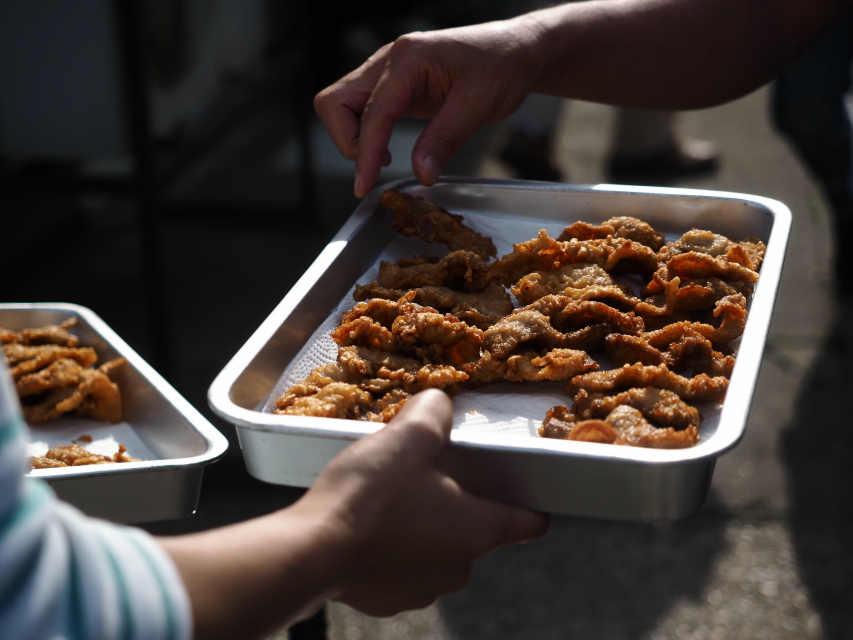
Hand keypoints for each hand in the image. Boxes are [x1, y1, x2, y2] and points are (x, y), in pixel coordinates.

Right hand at [160, 390, 546, 639]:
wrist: (309, 553)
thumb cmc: (367, 498)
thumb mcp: (407, 437)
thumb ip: (433, 413)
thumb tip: (439, 404)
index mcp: (476, 530)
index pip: (528, 523)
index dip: (530, 504)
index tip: (524, 492)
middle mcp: (457, 568)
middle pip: (474, 530)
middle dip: (455, 503)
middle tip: (426, 475)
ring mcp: (421, 589)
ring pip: (434, 549)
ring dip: (420, 526)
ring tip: (388, 498)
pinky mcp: (385, 600)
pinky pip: (399, 568)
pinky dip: (389, 549)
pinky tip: (364, 525)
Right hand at [314, 17, 545, 197]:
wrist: (516, 49)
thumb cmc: (502, 66)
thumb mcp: (478, 106)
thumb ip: (444, 140)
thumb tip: (420, 174)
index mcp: (409, 59)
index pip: (371, 112)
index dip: (363, 153)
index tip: (364, 186)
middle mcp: (390, 60)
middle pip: (336, 102)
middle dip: (347, 141)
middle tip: (373, 168)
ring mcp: (388, 71)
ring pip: (343, 105)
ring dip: (354, 138)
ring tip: (381, 160)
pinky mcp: (394, 85)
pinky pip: (362, 110)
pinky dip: (366, 133)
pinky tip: (385, 150)